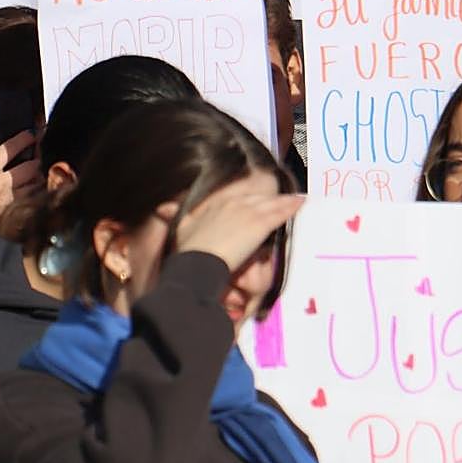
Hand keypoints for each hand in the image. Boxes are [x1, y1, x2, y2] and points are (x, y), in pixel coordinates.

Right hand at [0, 114, 41, 250]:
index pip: (11, 149)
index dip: (25, 138)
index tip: (32, 133)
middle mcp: (3, 185)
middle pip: (32, 164)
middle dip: (35, 156)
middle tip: (35, 150)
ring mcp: (12, 198)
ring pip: (36, 180)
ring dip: (37, 172)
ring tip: (33, 166)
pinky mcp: (17, 209)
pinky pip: (34, 194)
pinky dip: (36, 186)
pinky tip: (31, 183)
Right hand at [162, 183, 302, 271]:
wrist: (197, 264)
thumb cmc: (188, 252)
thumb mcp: (180, 229)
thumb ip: (174, 216)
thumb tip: (161, 207)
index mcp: (213, 206)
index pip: (237, 199)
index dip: (249, 200)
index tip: (258, 200)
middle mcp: (230, 204)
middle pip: (255, 199)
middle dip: (269, 199)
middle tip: (283, 198)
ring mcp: (245, 212)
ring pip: (269, 203)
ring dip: (284, 201)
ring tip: (297, 198)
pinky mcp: (258, 224)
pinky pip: (278, 213)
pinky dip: (290, 206)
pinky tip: (300, 202)